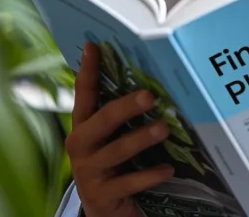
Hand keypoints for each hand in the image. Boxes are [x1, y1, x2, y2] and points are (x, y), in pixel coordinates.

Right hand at [66, 42, 173, 216]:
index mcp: (83, 127)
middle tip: (150, 96)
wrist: (103, 211)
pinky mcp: (101, 195)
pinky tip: (168, 169)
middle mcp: (80, 146)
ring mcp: (89, 171)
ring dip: (141, 138)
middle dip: (126, 106)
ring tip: (163, 128)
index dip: (88, 71)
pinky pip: (128, 183)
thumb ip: (119, 117)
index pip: (84, 94)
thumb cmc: (112, 166)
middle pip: (102, 120)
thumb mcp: (110, 140)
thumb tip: (150, 84)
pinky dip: (149, 175)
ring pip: (117, 151)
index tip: (94, 47)